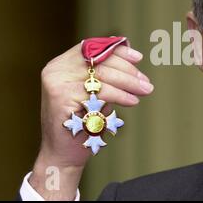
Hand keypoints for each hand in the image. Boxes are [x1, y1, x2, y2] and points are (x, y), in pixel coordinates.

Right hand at [29, 43, 152, 199]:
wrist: (64, 153)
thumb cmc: (82, 121)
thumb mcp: (94, 92)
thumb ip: (105, 72)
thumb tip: (129, 51)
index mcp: (61, 64)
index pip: (93, 48)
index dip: (117, 50)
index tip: (138, 58)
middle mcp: (56, 69)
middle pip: (100, 61)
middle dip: (128, 71)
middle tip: (146, 82)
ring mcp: (57, 82)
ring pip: (103, 74)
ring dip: (129, 83)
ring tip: (144, 91)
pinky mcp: (62, 97)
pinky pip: (100, 91)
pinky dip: (120, 95)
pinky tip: (132, 101)